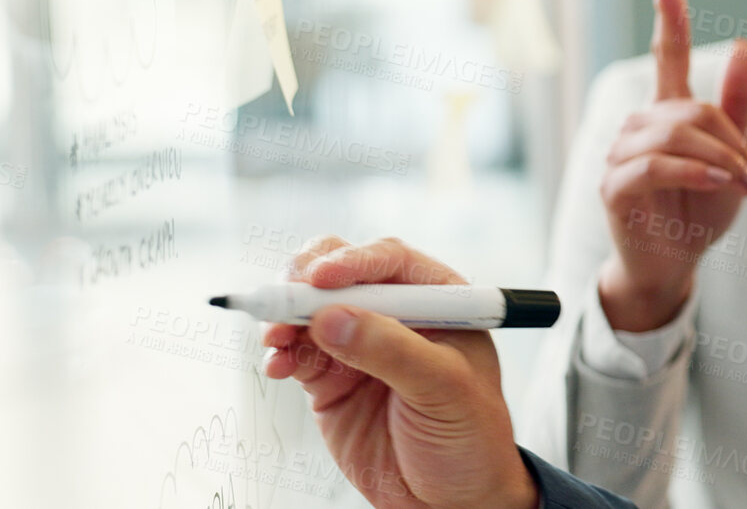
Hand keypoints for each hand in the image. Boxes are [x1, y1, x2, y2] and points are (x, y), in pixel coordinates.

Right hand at [261, 236, 539, 508]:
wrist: (451, 498)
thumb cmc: (471, 438)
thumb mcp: (444, 389)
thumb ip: (392, 351)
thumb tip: (334, 317)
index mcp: (439, 301)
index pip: (391, 262)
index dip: (353, 261)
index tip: (321, 278)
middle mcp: (397, 316)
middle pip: (342, 274)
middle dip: (306, 281)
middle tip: (283, 300)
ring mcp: (361, 346)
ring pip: (312, 310)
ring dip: (285, 316)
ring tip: (275, 339)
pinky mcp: (332, 379)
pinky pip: (297, 352)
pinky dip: (280, 352)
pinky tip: (276, 364)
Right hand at [596, 0, 746, 332]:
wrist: (675, 265)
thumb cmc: (700, 211)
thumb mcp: (733, 158)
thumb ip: (736, 107)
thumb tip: (742, 45)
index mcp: (667, 113)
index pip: (664, 56)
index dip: (667, 18)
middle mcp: (639, 125)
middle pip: (691, 109)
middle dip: (732, 142)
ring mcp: (620, 153)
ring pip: (675, 134)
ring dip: (719, 161)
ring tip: (743, 188)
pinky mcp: (613, 186)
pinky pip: (655, 165)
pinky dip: (693, 172)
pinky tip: (718, 185)